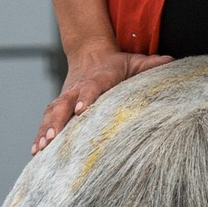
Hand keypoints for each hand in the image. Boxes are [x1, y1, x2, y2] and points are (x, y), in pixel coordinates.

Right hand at [32, 44, 169, 154]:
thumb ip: (151, 65)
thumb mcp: (135, 61)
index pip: (92, 87)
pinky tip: (35, 153)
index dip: (87, 96)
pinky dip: (40, 135)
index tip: (82, 109)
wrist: (89, 53)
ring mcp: (66, 98)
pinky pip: (47, 121)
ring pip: (52, 113)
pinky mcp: (59, 107)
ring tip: (41, 149)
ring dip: (45, 130)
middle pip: (64, 103)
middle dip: (58, 120)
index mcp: (98, 78)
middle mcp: (77, 88)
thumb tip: (172, 63)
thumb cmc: (116, 63)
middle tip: (53, 137)